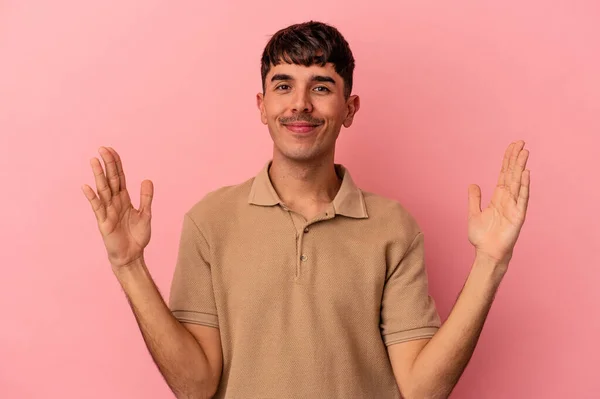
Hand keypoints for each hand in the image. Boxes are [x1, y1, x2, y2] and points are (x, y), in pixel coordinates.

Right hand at [82, 147, 153, 269]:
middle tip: (102, 148)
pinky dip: (92, 197)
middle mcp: (114, 202)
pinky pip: (98, 208)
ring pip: (103, 190)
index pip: (119, 178)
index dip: (116, 164)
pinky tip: (87, 187)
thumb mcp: (146, 215)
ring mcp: (108, 211)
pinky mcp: (104, 222)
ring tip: (94, 161)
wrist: (132, 255)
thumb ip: (146, 198)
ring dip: (98, 175)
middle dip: (107, 164)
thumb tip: (147, 180)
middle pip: (110, 180)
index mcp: (124, 199)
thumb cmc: (137, 236)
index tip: (111, 150)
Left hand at [467, 140, 529, 265]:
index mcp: (498, 197)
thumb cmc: (482, 236)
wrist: (487, 253)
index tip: (512, 146)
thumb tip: (473, 184)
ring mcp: (514, 206)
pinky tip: (526, 174)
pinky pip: (522, 198)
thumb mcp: (474, 213)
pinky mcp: (518, 215)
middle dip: (516, 158)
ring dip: (521, 167)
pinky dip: (524, 186)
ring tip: (525, 153)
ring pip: (518, 182)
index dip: (508, 160)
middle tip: (521, 142)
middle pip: (513, 174)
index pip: (504, 174)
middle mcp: (508, 199)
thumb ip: (474, 198)